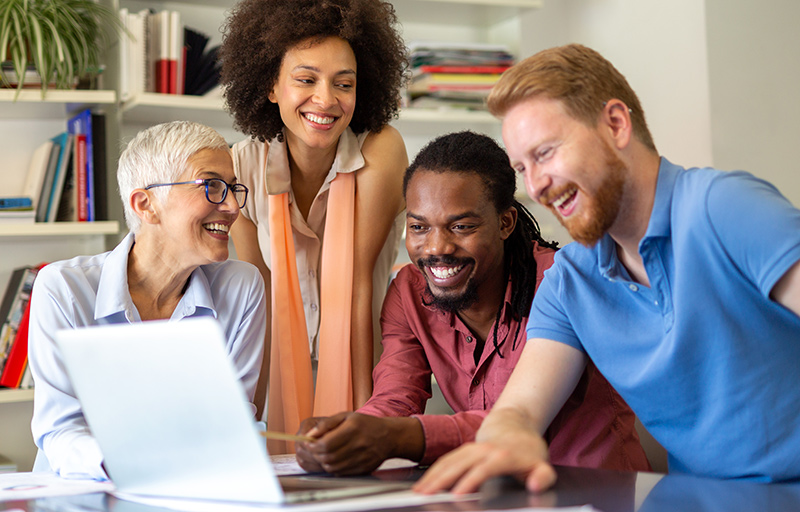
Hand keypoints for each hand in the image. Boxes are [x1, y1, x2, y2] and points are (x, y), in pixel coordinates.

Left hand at [295, 412, 422, 474]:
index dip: (313, 446)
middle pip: (328, 457)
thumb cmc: (366, 424)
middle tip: (313, 450)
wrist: (390, 436)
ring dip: (323, 462)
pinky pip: (341, 472)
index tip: (308, 444)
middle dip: (316, 455)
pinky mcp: (363, 468)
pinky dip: (333, 467)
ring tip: (323, 454)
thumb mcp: (346, 416)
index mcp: (353, 428)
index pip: (326, 444)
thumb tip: (309, 435)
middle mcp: (359, 444)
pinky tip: (334, 459)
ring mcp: (362, 458)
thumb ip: (326, 424)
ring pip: (333, 467)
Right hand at [412, 432, 555, 494]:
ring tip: (418, 492)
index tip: (457, 495)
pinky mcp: (464, 451)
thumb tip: (535, 484)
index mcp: (503, 456)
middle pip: (459, 464)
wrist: (516, 424)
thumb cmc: (529, 451)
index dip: (470, 481)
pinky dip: (433, 472)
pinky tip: (424, 484)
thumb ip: (543, 477)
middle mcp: (484, 450)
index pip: (484, 469)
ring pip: (449, 461)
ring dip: (432, 476)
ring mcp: (472, 448)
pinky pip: (446, 461)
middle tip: (425, 496)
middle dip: (441, 480)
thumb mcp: (543, 465)